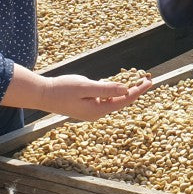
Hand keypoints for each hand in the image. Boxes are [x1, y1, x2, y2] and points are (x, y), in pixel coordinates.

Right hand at [4, 67, 151, 121]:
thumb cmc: (62, 89)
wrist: (42, 94)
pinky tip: (115, 85)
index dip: (138, 91)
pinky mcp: (85, 106)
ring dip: (123, 91)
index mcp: (98, 110)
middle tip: (147, 80)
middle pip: (121, 102)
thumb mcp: (86, 86)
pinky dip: (111, 92)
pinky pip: (103, 99)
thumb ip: (106, 89)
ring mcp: (90, 111)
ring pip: (112, 100)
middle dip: (134, 91)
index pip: (124, 100)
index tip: (150, 81)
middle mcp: (96, 113)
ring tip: (136, 81)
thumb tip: (125, 89)